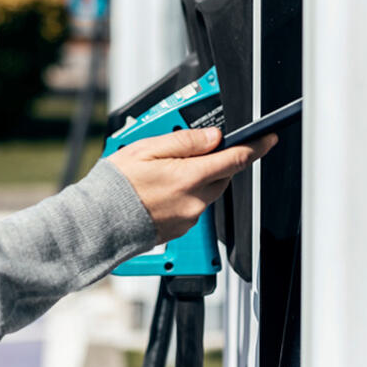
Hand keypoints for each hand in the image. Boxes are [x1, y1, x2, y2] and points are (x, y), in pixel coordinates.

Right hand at [107, 127, 277, 243]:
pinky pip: (193, 207)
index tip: (267, 139)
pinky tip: (160, 191)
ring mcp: (189, 218)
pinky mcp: (181, 229)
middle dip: (214, 162)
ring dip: (196, 179)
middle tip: (186, 153)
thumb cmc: (115, 185)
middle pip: (222, 176)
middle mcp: (194, 201)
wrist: (98, 221)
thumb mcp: (146, 148)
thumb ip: (184, 142)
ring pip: (207, 192)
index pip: (234, 160)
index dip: (255, 147)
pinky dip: (184, 196)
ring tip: (163, 174)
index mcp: (188, 177)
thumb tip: (213, 137)